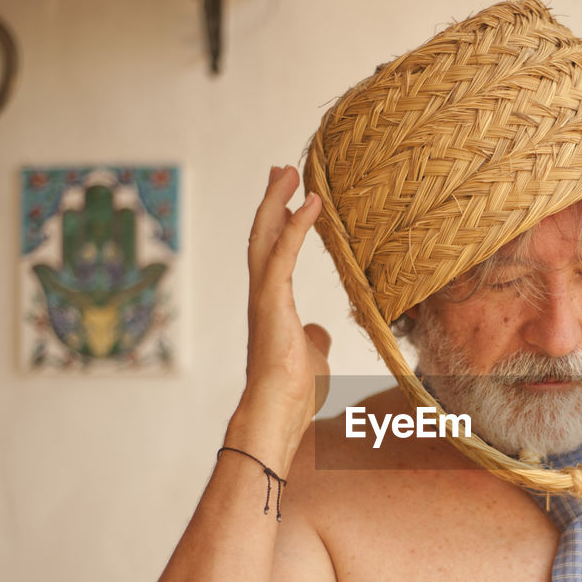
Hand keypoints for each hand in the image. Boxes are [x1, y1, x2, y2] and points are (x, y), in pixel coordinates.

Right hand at [230, 165, 330, 462]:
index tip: (288, 196)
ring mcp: (264, 298)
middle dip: (271, 201)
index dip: (279, 222)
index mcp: (272, 304)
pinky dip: (297, 226)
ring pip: (265, 237)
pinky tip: (312, 204)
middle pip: (262, 235)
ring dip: (276, 202)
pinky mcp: (272, 303)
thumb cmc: (293, 390)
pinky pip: (284, 255)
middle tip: (281, 170)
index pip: (272, 252)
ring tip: (288, 172)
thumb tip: (318, 331)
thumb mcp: (311, 355)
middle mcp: (262, 295)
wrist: (279, 411)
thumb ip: (313, 338)